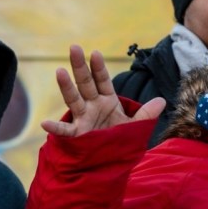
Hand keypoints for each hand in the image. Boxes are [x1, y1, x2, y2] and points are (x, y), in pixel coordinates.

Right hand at [41, 45, 164, 136]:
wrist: (108, 161)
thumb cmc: (119, 140)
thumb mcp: (135, 127)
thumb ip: (146, 114)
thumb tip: (162, 101)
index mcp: (106, 101)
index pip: (102, 80)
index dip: (99, 67)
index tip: (95, 53)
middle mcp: (92, 106)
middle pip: (85, 83)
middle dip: (80, 66)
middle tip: (74, 47)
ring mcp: (83, 119)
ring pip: (73, 100)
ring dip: (66, 86)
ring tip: (59, 71)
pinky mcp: (77, 135)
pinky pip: (65, 131)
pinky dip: (55, 128)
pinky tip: (45, 124)